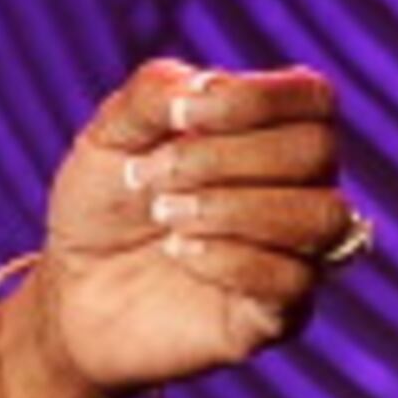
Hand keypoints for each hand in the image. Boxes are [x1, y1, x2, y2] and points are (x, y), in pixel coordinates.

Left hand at [25, 62, 353, 395]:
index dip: (256, 97)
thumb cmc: (104, 202)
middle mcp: (299, 188)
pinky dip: (228, 258)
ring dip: (232, 207)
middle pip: (317, 150)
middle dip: (223, 156)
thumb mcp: (110, 133)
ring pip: (324, 214)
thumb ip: (156, 93)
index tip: (180, 113)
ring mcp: (298, 252)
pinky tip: (179, 253)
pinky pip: (294, 279)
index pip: (313, 95)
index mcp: (268, 133)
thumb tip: (206, 86)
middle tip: (154, 176)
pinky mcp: (282, 311)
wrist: (72, 286)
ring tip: (165, 214)